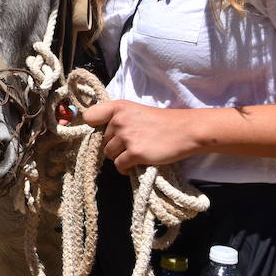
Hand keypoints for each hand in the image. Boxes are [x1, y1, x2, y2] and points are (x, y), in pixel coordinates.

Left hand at [81, 99, 198, 173]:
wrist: (185, 130)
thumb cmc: (161, 121)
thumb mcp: (135, 111)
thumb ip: (117, 118)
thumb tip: (101, 133)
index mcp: (118, 107)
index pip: (89, 117)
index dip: (94, 127)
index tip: (104, 132)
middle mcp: (119, 120)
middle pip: (101, 140)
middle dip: (113, 145)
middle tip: (129, 145)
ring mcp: (127, 137)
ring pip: (108, 154)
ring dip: (119, 157)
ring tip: (133, 154)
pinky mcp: (135, 153)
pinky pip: (119, 165)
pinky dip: (125, 169)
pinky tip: (135, 165)